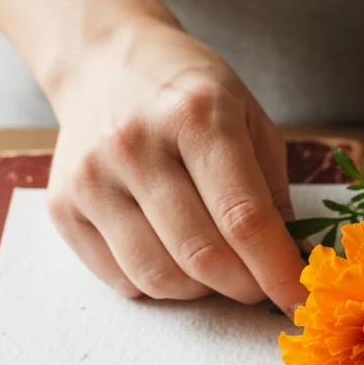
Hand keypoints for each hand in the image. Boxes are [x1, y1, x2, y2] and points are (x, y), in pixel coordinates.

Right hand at [44, 18, 305, 309]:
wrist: (105, 62)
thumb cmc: (189, 94)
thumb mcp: (249, 120)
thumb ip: (274, 194)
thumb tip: (292, 267)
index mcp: (195, 115)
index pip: (243, 218)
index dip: (277, 271)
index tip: (300, 302)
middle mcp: (134, 144)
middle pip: (201, 256)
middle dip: (244, 287)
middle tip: (260, 285)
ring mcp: (92, 178)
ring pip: (159, 278)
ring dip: (200, 290)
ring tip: (215, 266)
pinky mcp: (63, 206)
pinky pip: (121, 279)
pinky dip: (159, 285)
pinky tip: (171, 254)